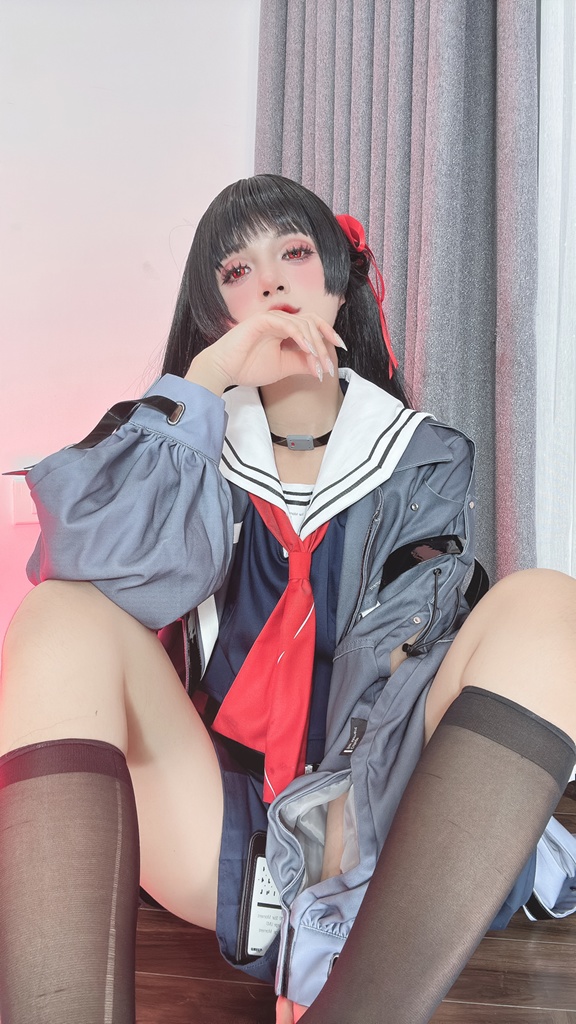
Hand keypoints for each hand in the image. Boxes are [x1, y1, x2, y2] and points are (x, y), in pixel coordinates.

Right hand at [185, 311, 345, 394]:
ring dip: (314, 345)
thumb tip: (321, 366)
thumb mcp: (283, 367)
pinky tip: (307, 351)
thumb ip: (302, 363)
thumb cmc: (247, 367)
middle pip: (312, 322)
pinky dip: (300, 337)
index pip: (312, 324)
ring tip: (318, 364)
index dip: (328, 334)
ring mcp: (270, 318)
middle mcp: (279, 320)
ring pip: (302, 324)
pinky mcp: (261, 320)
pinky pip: (287, 324)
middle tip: (328, 366)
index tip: (341, 348)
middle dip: (324, 343)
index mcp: (284, 329)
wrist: (223, 370)